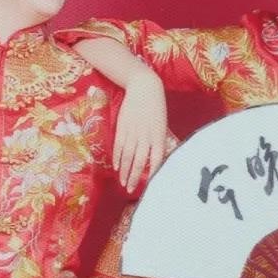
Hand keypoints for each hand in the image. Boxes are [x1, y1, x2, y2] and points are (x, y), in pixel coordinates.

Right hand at [114, 70, 167, 192]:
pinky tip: (116, 167)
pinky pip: (119, 146)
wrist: (144, 87)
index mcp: (159, 136)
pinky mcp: (122, 127)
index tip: (149, 185)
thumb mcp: (161, 124)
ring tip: (122, 182)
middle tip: (130, 190)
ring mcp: (132, 132)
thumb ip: (158, 141)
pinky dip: (117, 157)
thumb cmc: (156, 107)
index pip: (156, 160)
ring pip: (127, 156)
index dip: (152, 173)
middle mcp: (145, 136)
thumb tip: (154, 158)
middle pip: (138, 161)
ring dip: (124, 171)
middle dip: (134, 177)